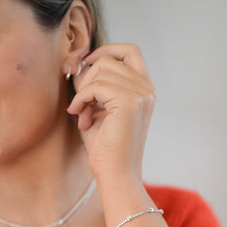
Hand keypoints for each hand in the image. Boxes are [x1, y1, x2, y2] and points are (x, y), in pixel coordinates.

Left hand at [66, 43, 155, 185]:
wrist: (116, 175)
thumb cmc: (107, 148)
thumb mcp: (99, 109)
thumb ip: (94, 85)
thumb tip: (77, 62)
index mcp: (145, 91)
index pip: (130, 51)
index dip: (106, 51)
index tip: (86, 65)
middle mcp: (148, 90)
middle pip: (109, 60)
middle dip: (87, 78)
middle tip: (80, 105)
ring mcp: (141, 95)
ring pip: (101, 70)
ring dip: (83, 91)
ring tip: (82, 116)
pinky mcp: (130, 102)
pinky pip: (95, 85)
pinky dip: (81, 99)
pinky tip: (79, 117)